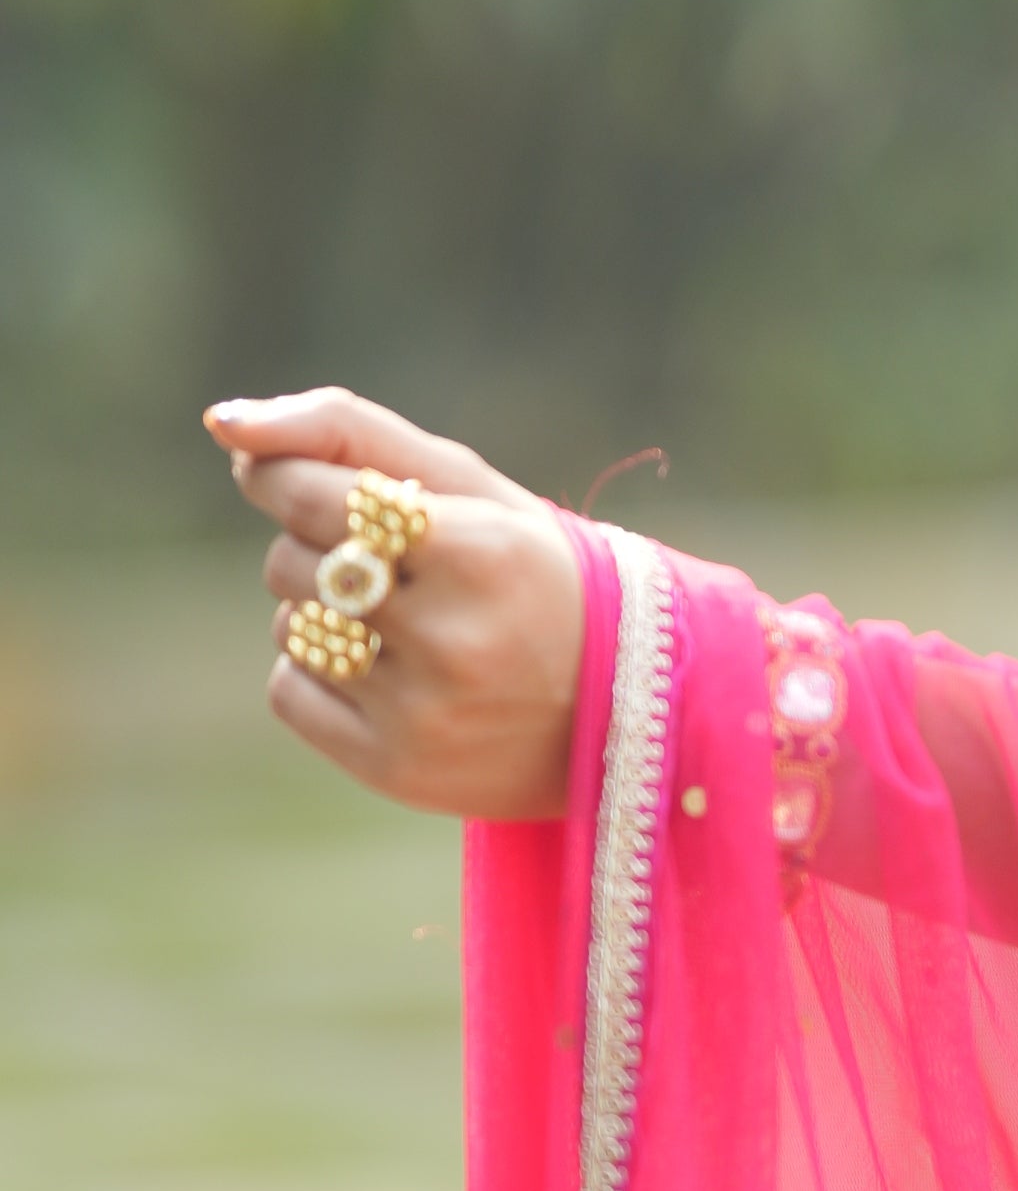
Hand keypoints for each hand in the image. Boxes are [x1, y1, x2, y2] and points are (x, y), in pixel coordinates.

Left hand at [206, 387, 586, 825]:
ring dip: (322, 613)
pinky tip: (389, 677)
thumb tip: (225, 423)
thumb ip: (348, 433)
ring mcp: (421, 709)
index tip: (287, 478)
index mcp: (479, 548)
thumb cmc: (527, 570)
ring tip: (406, 626)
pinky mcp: (394, 767)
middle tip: (395, 565)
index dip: (280, 479)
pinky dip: (318, 676)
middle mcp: (451, 634)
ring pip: (290, 627)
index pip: (310, 496)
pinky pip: (289, 693)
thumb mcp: (469, 487)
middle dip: (320, 550)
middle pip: (289, 562)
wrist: (618, 707)